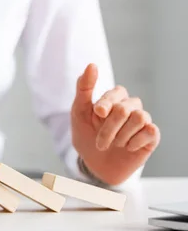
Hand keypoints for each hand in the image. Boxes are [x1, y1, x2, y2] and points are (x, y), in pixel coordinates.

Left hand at [71, 64, 160, 185]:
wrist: (95, 165)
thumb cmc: (86, 135)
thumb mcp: (79, 112)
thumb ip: (84, 88)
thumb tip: (92, 65)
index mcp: (114, 99)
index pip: (118, 92)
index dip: (107, 102)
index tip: (97, 113)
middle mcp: (130, 107)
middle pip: (125, 108)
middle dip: (109, 128)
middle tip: (100, 142)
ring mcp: (142, 121)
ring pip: (140, 117)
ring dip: (121, 135)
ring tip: (114, 144)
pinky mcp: (151, 136)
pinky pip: (150, 131)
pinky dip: (134, 142)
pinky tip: (127, 148)